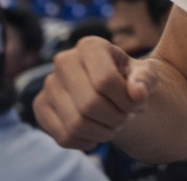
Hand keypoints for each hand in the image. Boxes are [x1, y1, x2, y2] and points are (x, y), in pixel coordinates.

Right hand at [33, 35, 151, 149]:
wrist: (112, 90)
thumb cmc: (130, 79)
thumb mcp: (146, 74)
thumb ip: (145, 80)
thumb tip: (137, 94)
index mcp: (90, 46)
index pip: (105, 81)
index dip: (125, 101)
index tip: (136, 103)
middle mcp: (64, 61)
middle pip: (89, 104)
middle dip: (115, 119)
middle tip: (126, 118)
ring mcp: (49, 84)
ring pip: (76, 124)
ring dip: (103, 133)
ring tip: (114, 125)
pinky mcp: (40, 106)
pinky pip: (63, 136)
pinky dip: (86, 141)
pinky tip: (97, 132)